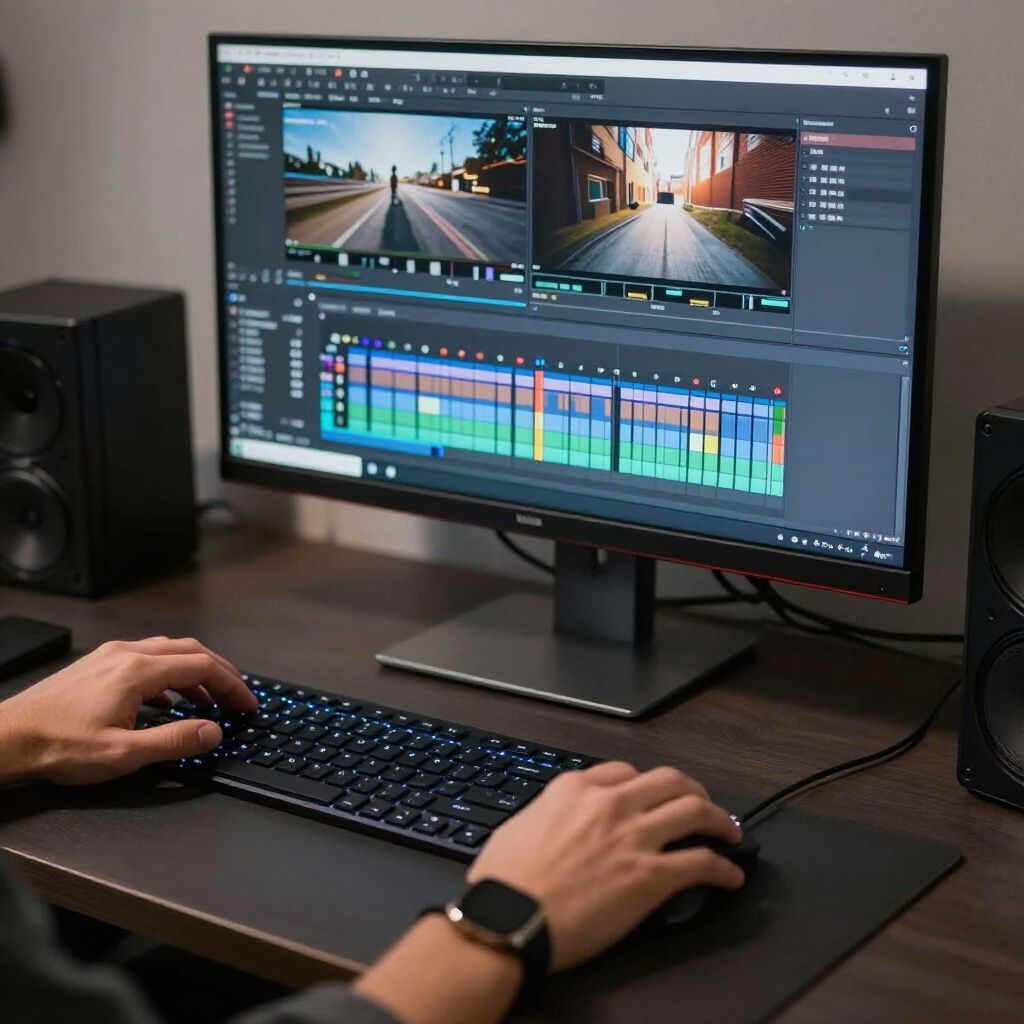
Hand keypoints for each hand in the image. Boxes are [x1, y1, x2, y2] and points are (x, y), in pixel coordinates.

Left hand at [0, 637, 255, 784]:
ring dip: (196, 672)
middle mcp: (126, 654)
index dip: (233, 685)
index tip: (247, 704)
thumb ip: (175, 740)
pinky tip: (168, 697)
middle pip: (190, 651)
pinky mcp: (97, 664)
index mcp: (138, 671)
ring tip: (208, 700)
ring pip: (168, 651)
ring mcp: (110, 656)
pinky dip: (171, 673)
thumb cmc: (58, 746)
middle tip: (237, 697)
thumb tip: (213, 732)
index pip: (203, 666)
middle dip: (220, 673)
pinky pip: (147, 657)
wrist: (7, 738)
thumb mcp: (124, 754)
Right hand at [467, 761, 744, 970]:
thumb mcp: (520, 826)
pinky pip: (702, 863)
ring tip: (730, 832)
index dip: (645, 784)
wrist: (509, 918)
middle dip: (692, 791)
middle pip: (669, 781)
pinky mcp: (651, 876)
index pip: (624, 771)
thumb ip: (550, 814)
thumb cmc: (504, 882)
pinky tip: (730, 876)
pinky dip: (723, 868)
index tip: (652, 796)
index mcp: (576, 789)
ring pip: (695, 811)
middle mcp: (610, 804)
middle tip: (701, 805)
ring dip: (719, 820)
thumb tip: (557, 823)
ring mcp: (634, 837)